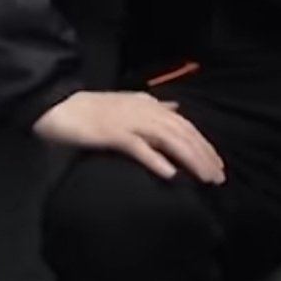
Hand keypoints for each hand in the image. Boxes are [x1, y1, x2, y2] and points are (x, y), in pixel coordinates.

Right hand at [33, 90, 225, 183]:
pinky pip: (138, 148)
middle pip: (182, 133)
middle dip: (203, 155)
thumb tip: (175, 108)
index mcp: (151, 106)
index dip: (203, 145)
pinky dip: (155, 159)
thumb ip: (155, 107)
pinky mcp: (113, 134)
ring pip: (168, 140)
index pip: (185, 126)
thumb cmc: (96, 108)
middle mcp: (146, 111)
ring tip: (203, 177)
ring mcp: (130, 121)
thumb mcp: (131, 103)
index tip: (217, 165)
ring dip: (189, 158)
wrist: (62, 104)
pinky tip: (169, 174)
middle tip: (218, 177)